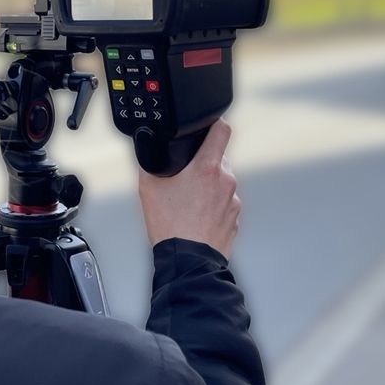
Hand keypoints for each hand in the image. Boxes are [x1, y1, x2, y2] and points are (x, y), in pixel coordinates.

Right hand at [137, 120, 239, 260]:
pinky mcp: (235, 217)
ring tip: (189, 200)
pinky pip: (225, 201)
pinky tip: (197, 214)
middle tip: (187, 175)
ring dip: (209, 184)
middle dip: (204, 162)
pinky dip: (214, 203)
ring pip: (222, 180)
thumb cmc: (171, 227)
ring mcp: (233, 200)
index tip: (207, 127)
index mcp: (207, 168)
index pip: (222, 129)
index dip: (214, 123)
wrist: (187, 261)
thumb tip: (150, 151)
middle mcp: (226, 181)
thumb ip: (151, 163)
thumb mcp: (149, 188)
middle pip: (219, 157)